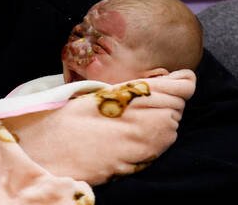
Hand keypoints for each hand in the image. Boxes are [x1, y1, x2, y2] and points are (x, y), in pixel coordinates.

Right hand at [2, 69, 195, 184]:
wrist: (54, 148)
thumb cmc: (70, 116)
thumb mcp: (99, 90)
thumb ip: (131, 87)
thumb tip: (158, 81)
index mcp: (140, 92)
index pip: (183, 85)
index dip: (181, 81)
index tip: (174, 79)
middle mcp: (153, 116)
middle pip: (179, 104)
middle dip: (168, 100)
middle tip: (142, 99)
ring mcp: (153, 140)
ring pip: (173, 125)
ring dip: (162, 119)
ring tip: (133, 118)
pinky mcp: (146, 159)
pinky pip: (162, 143)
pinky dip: (154, 137)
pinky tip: (132, 134)